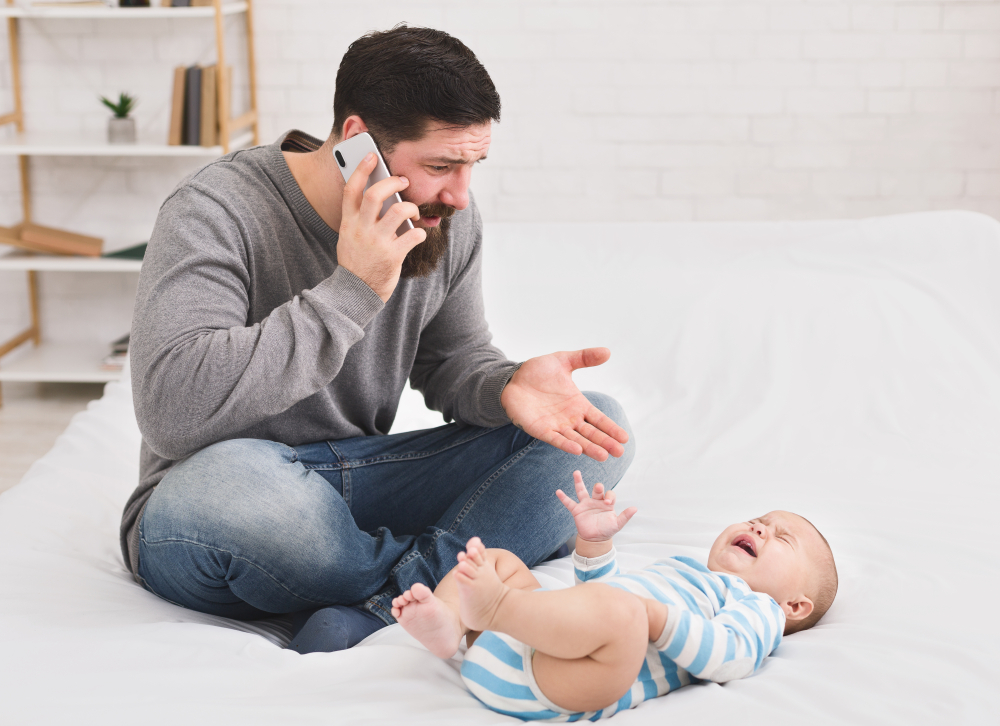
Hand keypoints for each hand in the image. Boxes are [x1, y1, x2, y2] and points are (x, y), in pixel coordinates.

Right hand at [336, 152, 425, 301]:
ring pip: (399, 211)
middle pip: (376, 194)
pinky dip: (419, 232)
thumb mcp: (348, 237)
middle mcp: (361, 229)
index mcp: (348, 222)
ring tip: (414, 213)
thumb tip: (380, 197)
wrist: (356, 292)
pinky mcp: (392, 256)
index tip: (371, 156)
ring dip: (411, 208)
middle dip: (393, 183)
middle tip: (403, 182)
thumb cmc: (356, 261)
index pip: (351, 189)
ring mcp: (377, 242)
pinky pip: (413, 235)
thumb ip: (359, 218)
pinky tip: (417, 234)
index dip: (361, 169)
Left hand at [500, 348, 628, 461]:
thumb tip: (607, 352)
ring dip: (589, 448)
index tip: (625, 438)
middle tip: (620, 453)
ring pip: (576, 440)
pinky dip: (566, 444)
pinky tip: (577, 450)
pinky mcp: (540, 429)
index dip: (611, 428)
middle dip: (605, 442)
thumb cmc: (537, 371)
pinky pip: (555, 438)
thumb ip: (584, 357)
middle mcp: (569, 418)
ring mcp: (555, 425)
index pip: (599, 419)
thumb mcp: (563, 361)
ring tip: (603, 456)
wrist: (512, 379)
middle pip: (591, 433)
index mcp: (578, 405)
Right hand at [556, 470, 636, 541]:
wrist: (595, 539)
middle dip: (598, 488)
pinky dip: (563, 498)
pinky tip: (558, 491)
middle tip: (599, 487)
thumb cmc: (607, 530)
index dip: (609, 496)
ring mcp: (586, 504)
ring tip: (576, 472)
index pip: (609, 494)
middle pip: (597, 490)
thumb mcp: (617, 524)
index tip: (608, 503)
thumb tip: (635, 508)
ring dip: (579, 482)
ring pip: (582, 491)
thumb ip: (625, 516)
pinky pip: (569, 503)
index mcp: (607, 503)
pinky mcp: (577, 511)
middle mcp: (596, 501)